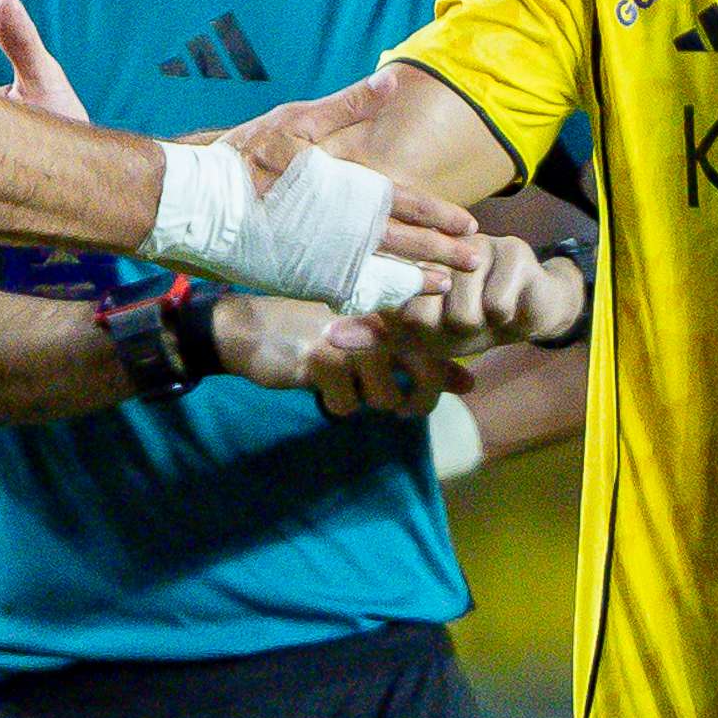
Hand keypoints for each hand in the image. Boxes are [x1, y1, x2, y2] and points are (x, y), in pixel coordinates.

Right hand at [222, 294, 477, 418]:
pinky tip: (321, 385)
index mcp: (392, 308)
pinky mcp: (324, 358)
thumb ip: (420, 358)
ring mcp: (353, 336)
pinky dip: (337, 404)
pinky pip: (349, 404)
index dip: (437, 379)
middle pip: (427, 370)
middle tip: (402, 409)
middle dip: (418, 401)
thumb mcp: (371, 341)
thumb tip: (468, 383)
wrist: (249, 328)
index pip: (440, 347)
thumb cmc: (315, 331)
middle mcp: (379, 317)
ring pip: (387, 395)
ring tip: (347, 385)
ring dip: (368, 401)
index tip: (418, 393)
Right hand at [224, 72, 481, 286]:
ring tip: (445, 285)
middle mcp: (338, 227)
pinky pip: (346, 290)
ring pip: (380, 272)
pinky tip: (392, 302)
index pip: (404, 201)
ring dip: (414, 279)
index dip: (438, 214)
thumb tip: (392, 80)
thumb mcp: (295, 120)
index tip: (468, 223)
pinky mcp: (299, 279)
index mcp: (343, 187)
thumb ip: (348, 106)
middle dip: (441, 252)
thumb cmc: (241, 156)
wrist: (190, 203)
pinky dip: (373, 296)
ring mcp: (319, 258)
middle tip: (476, 261)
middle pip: (402, 241)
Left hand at [398, 234, 574, 351]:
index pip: (393, 309)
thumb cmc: (470, 322)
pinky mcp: (512, 250)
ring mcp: (474, 244)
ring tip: (488, 314)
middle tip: (465, 322)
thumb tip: (333, 336)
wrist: (531, 309)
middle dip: (447, 333)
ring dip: (479, 327)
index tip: (435, 328)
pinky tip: (510, 307)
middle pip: (423, 317)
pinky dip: (504, 320)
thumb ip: (381, 333)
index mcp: (410, 261)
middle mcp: (437, 245)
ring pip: (462, 314)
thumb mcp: (423, 333)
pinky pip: (496, 306)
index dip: (417, 331)